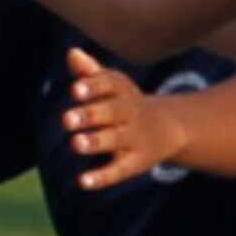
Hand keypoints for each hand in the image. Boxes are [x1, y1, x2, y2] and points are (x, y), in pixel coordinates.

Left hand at [64, 48, 187, 189]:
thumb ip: (90, 72)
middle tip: (66, 119)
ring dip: (96, 142)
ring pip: (115, 140)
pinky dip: (102, 177)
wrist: (170, 128)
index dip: (93, 87)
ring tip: (75, 144)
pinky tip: (82, 182)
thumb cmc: (124, 102)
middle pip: (112, 112)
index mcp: (123, 92)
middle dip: (90, 115)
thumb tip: (72, 53)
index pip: (109, 85)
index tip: (75, 89)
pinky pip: (119, 171)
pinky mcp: (135, 163)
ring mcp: (134, 139)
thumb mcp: (112, 85)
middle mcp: (130, 114)